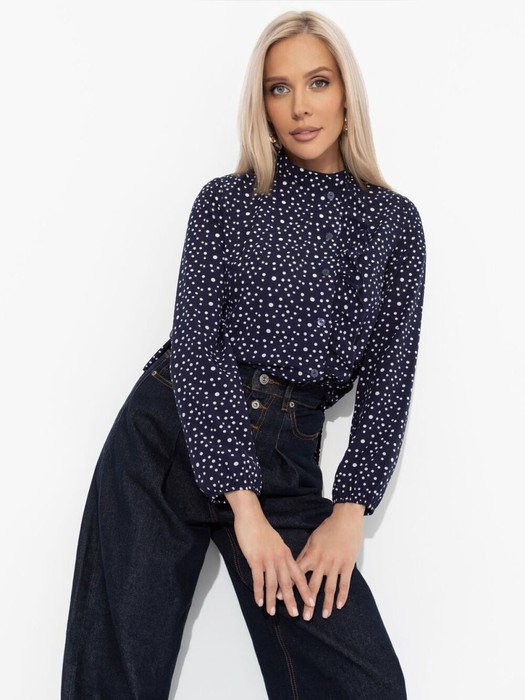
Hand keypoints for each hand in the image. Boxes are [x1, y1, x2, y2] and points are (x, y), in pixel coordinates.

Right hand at [231, 506, 315, 617]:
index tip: (311, 603)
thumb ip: (281, 555)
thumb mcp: (277, 543)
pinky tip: (259, 602)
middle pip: (288, 582)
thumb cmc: (262, 530)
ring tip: (273, 613)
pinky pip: (258, 578)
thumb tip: (285, 568)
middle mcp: (280, 558)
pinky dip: (259, 592)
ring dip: (272, 600)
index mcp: (286, 554)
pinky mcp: (255, 559)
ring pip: (272, 584)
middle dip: (292, 600)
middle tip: (296, 614)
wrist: (251, 517)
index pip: (299, 575)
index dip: (305, 590)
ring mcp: (268, 559)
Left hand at [280, 502, 364, 620]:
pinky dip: (342, 595)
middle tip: (304, 617)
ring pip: (329, 588)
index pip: (297, 574)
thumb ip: (305, 554)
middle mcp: (322, 562)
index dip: (288, 586)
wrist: (345, 519)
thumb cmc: (328, 528)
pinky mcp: (348, 565)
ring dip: (326, 603)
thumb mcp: (312, 539)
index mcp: (311, 555)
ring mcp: (335, 565)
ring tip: (323, 616)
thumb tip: (295, 566)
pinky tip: (339, 606)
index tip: (280, 598)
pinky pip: (344, 583)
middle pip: (312, 586)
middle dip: (307, 602)